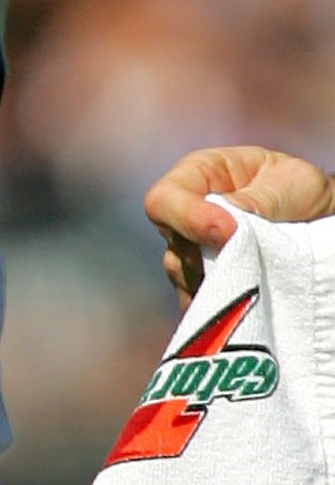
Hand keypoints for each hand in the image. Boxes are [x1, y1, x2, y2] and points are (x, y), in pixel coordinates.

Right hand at [145, 146, 334, 298]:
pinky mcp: (211, 282)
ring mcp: (196, 251)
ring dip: (216, 283)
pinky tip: (246, 304)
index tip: (228, 234)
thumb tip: (223, 220)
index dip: (188, 218)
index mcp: (199, 177)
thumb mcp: (294, 182)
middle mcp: (189, 215)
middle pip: (171, 242)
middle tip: (248, 265)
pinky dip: (220, 307)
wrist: (323, 219)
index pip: (164, 199)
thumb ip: (260, 197)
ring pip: (182, 275)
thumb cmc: (305, 190)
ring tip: (255, 283)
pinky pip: (199, 302)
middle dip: (205, 256)